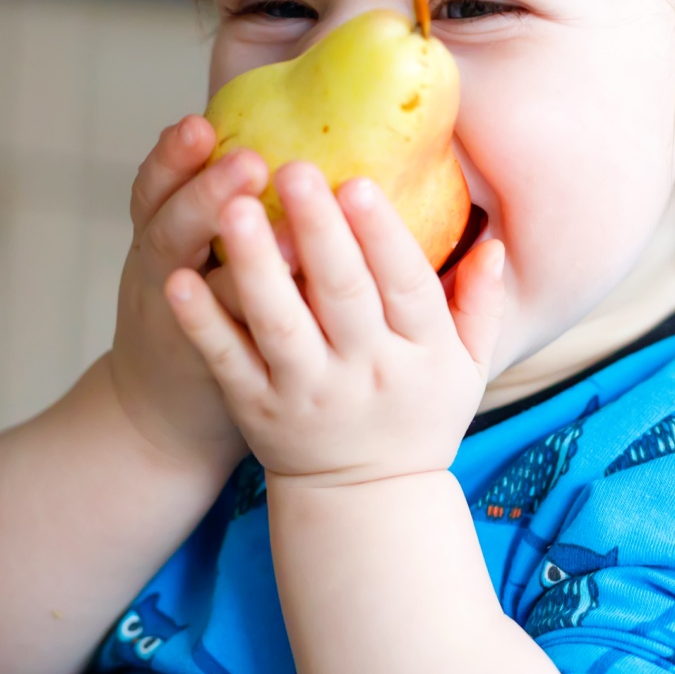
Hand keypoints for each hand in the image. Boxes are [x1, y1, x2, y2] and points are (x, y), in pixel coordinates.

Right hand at [108, 115, 270, 469]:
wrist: (161, 413)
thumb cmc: (194, 307)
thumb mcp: (187, 247)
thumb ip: (221, 196)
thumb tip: (284, 127)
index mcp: (158, 233)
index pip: (154, 186)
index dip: (172, 155)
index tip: (201, 122)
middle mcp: (160, 272)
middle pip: (168, 227)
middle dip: (204, 192)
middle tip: (249, 162)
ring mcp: (179, 325)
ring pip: (196, 287)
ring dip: (237, 261)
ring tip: (283, 233)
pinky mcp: (213, 368)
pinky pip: (230, 343)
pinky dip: (255, 322)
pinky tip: (298, 301)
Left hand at [163, 160, 505, 486]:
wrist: (366, 504)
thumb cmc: (417, 416)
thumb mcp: (467, 369)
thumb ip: (480, 304)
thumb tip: (494, 242)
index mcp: (422, 353)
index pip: (407, 286)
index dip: (384, 235)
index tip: (358, 181)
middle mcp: (366, 371)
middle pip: (343, 294)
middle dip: (319, 231)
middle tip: (293, 169)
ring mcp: (308, 393)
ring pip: (281, 323)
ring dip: (257, 265)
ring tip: (231, 208)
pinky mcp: (258, 410)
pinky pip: (229, 362)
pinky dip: (204, 323)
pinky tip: (180, 281)